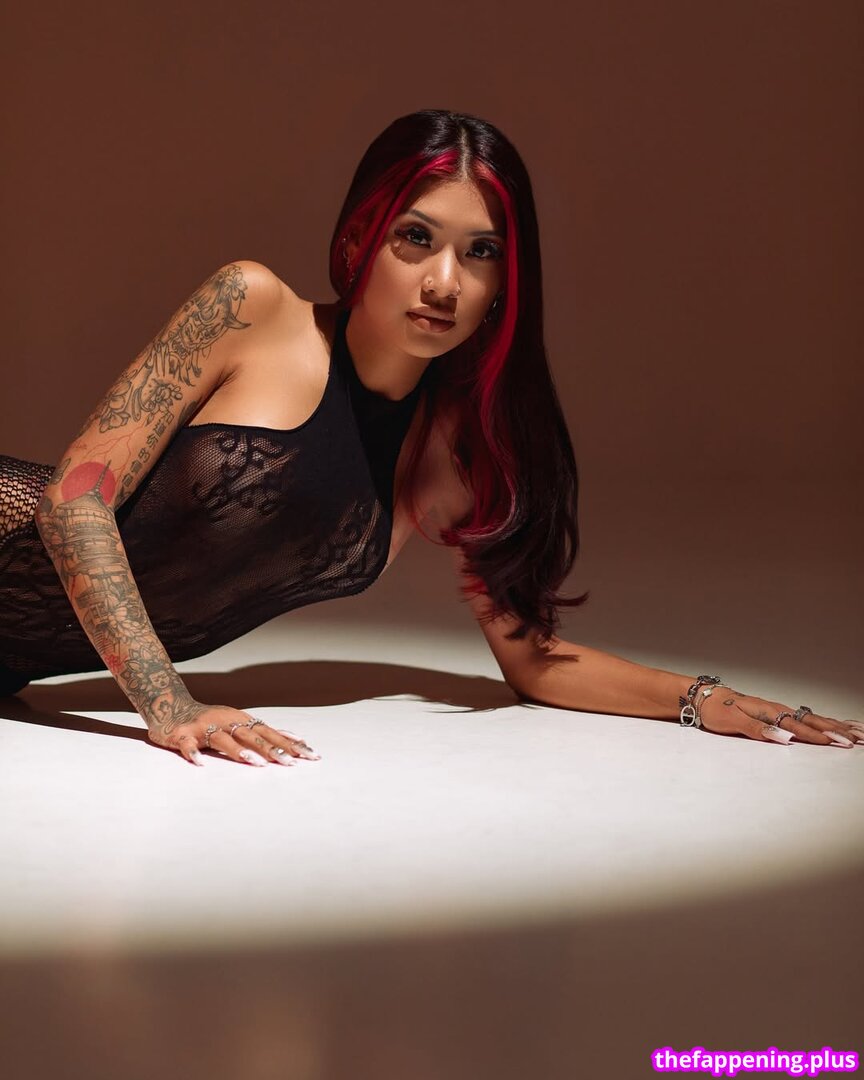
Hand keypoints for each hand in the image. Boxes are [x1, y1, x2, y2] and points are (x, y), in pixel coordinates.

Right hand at [147, 703, 321, 766]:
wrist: (169, 706)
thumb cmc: (210, 720)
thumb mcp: (238, 723)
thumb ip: (263, 732)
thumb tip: (294, 739)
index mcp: (241, 720)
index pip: (270, 732)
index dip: (289, 743)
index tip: (309, 755)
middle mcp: (226, 721)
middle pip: (252, 736)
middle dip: (272, 749)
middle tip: (290, 763)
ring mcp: (204, 728)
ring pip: (223, 740)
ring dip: (240, 751)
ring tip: (256, 763)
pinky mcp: (182, 735)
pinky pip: (187, 746)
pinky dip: (193, 754)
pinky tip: (200, 765)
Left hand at [698, 689, 863, 747]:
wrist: (702, 697)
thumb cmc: (715, 710)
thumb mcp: (733, 722)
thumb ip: (759, 730)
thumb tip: (784, 738)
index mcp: (768, 711)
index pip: (799, 727)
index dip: (820, 736)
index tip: (839, 743)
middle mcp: (776, 709)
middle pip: (812, 721)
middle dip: (836, 731)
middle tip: (858, 740)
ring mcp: (777, 710)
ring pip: (811, 718)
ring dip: (834, 725)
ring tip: (856, 733)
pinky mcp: (774, 713)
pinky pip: (803, 717)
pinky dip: (822, 721)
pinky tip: (831, 724)